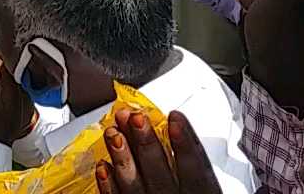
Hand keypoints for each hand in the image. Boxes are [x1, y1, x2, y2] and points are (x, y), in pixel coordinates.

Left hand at [95, 109, 220, 193]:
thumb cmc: (186, 193)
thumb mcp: (200, 184)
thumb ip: (189, 161)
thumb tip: (172, 124)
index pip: (196, 171)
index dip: (186, 144)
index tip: (175, 117)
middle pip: (160, 175)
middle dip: (147, 144)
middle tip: (136, 118)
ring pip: (134, 186)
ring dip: (122, 157)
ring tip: (113, 133)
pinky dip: (109, 184)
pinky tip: (103, 164)